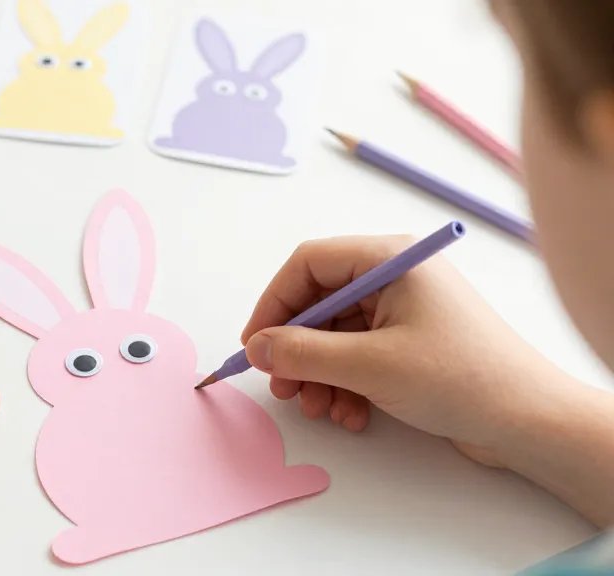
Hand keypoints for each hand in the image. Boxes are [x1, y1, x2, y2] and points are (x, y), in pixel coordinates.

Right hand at [240, 235, 569, 467]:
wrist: (529, 422)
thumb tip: (258, 348)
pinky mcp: (411, 344)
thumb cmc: (460, 379)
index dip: (274, 304)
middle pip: (319, 303)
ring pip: (335, 336)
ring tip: (319, 408)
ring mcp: (404, 311)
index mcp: (389, 259)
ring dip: (319, 374)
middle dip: (297, 349)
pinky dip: (345, 385)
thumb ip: (303, 353)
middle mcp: (395, 277)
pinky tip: (351, 414)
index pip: (309, 264)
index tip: (255, 345)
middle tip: (283, 387)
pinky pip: (358, 356)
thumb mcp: (369, 365)